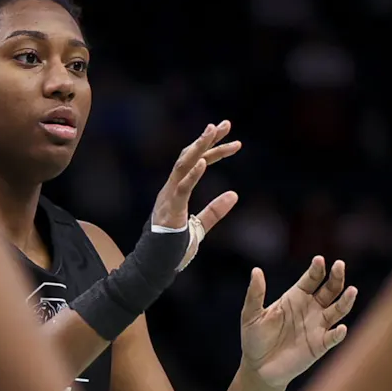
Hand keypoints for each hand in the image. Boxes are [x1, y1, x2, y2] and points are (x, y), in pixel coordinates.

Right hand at [152, 121, 240, 268]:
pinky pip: (181, 188)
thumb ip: (215, 211)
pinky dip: (192, 174)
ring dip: (199, 146)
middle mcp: (171, 188)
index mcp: (177, 191)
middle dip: (208, 139)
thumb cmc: (174, 249)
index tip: (235, 142)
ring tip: (213, 131)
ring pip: (183, 165)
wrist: (156, 266)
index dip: (215, 151)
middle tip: (226, 124)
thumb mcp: (200, 227)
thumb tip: (234, 194)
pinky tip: (203, 161)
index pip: (197, 163)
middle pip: (190, 156)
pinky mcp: (169, 209)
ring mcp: (168, 197)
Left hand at [240, 256, 357, 387]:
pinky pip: (333, 337)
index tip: (319, 260)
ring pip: (338, 310)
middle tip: (339, 265)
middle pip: (330, 289)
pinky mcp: (320, 345)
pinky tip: (341, 328)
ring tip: (352, 291)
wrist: (258, 368)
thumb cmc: (254, 339)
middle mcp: (311, 308)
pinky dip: (338, 333)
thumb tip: (256, 271)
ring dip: (346, 301)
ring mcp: (318, 326)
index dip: (317, 269)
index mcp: (296, 297)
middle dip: (336, 277)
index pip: (312, 279)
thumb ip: (255, 294)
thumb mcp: (251, 315)